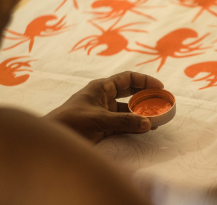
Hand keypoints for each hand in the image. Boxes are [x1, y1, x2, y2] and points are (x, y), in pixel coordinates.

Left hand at [43, 71, 164, 143]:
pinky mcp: (102, 126)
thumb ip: (123, 122)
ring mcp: (103, 112)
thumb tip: (147, 123)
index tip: (160, 87)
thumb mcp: (98, 119)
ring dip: (142, 113)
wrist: (53, 138)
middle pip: (130, 93)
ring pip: (127, 110)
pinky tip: (146, 128)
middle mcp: (103, 97)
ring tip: (158, 118)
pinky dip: (134, 125)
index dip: (144, 81)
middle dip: (146, 97)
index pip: (127, 78)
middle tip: (163, 103)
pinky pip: (123, 123)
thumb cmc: (71, 122)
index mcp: (101, 88)